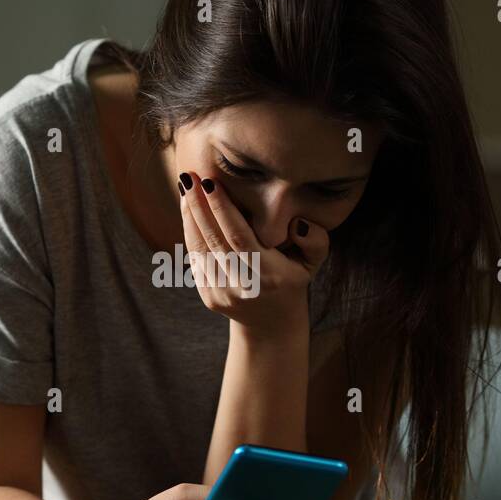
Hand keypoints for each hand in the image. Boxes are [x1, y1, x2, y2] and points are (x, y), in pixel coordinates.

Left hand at [178, 170, 328, 334]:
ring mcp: (222, 293)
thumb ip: (315, 240)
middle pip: (214, 240)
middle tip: (189, 177)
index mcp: (268, 275)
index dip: (222, 210)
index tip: (210, 182)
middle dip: (199, 206)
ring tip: (185, 186)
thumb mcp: (313, 262)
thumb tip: (297, 223)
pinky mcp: (208, 296)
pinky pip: (196, 258)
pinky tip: (188, 208)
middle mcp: (242, 286)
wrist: (272, 323)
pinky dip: (190, 231)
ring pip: (200, 248)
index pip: (239, 237)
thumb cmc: (293, 280)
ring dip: (190, 215)